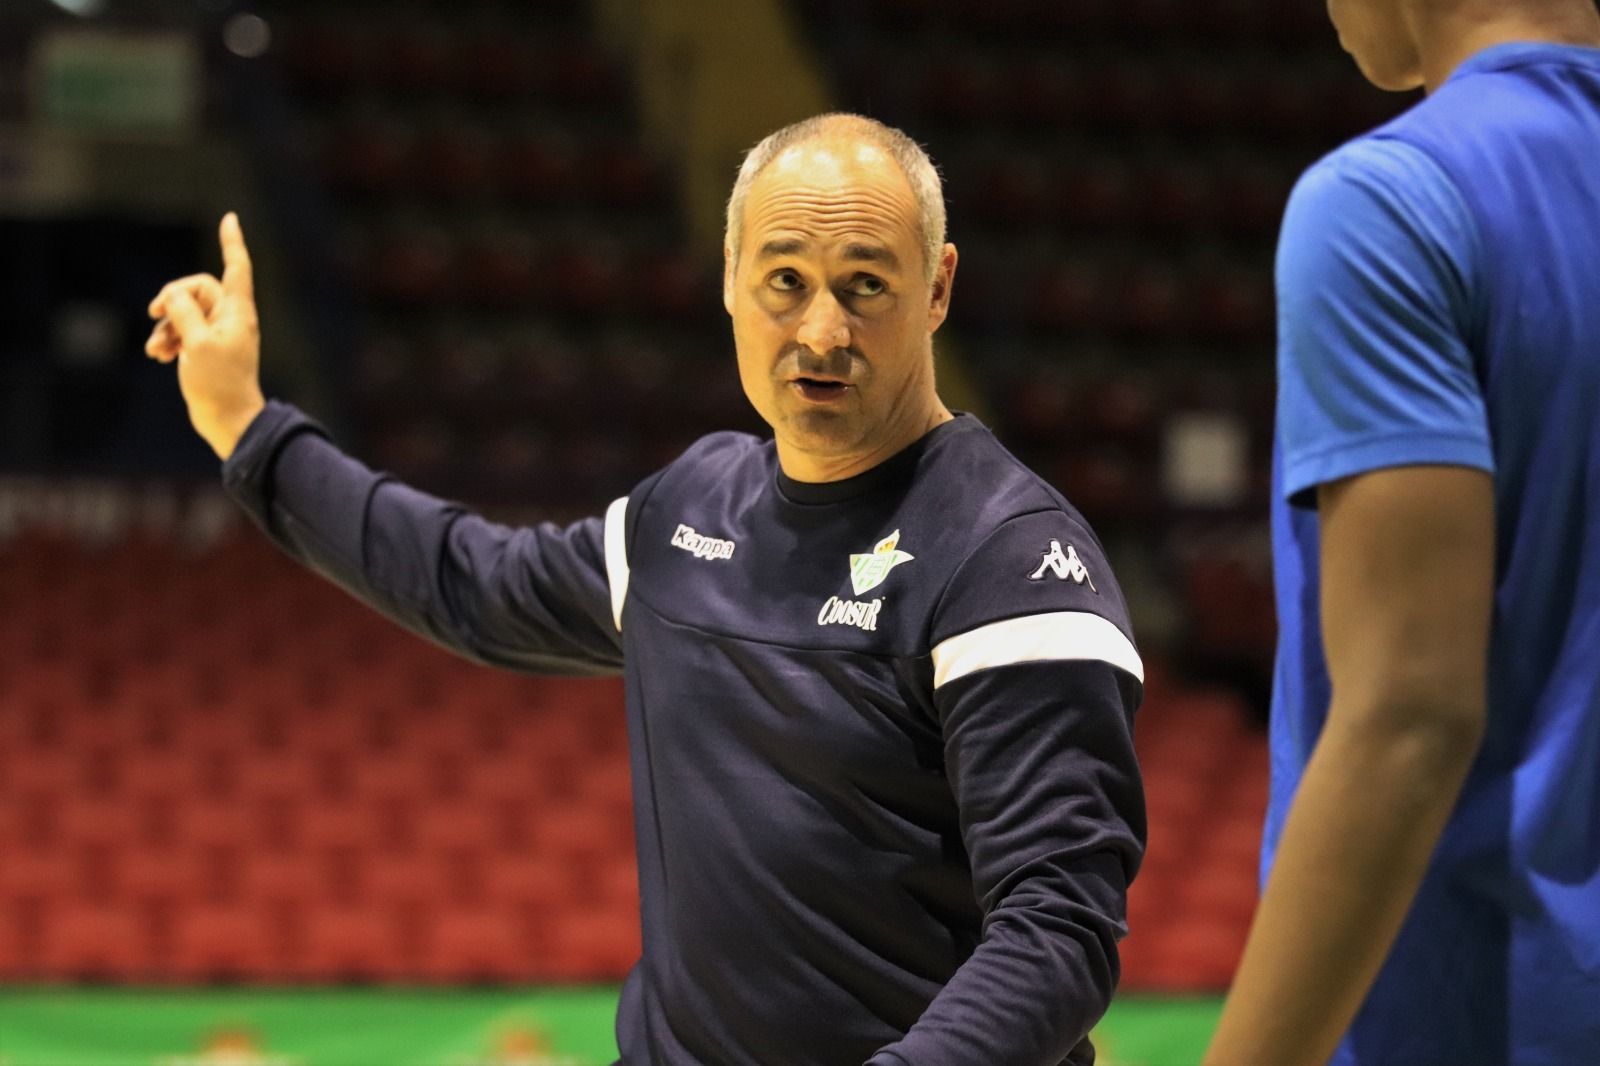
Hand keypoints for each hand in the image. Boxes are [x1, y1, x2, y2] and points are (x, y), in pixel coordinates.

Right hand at [146, 212, 265, 459]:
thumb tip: (174, 296)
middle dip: (172, 298)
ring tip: (157, 349)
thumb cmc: (220, 383)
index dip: (232, 242)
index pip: (236, 268)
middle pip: (197, 289)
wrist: (228, 419)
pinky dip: (167, 340)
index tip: (230, 218)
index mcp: (238, 312)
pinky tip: (159, 356)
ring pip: (184, 312)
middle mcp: (231, 319)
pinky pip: (181, 332)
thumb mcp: (198, 343)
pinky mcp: (205, 350)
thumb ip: (184, 312)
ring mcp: (217, 334)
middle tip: (155, 313)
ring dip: (165, 326)